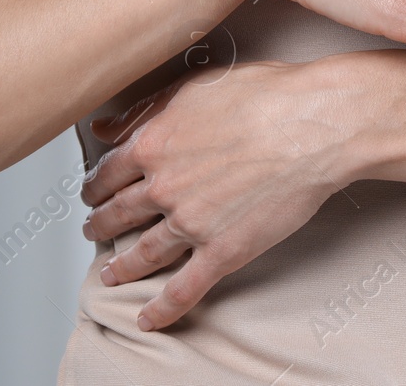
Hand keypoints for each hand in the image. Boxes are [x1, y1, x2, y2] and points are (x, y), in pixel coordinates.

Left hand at [79, 59, 355, 330]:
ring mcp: (191, 223)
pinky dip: (162, 309)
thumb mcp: (194, 87)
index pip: (108, 173)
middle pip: (118, 214)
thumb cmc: (264, 96)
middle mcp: (164, 187)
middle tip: (94, 231)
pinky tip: (148, 319)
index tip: (92, 193)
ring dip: (123, 267)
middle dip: (101, 225)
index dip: (95, 186)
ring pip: (144, 253)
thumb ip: (145, 110)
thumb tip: (105, 128)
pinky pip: (184, 289)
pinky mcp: (223, 251)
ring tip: (112, 274)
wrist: (313, 126)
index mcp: (154, 145)